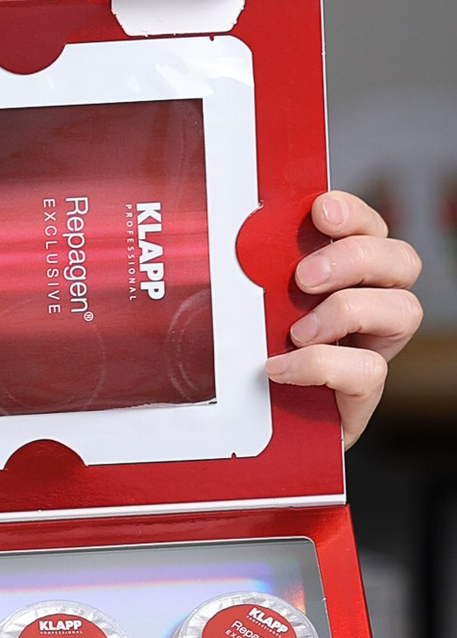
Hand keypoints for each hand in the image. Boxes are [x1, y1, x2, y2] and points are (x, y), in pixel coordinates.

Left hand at [266, 189, 422, 445]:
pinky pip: (370, 371)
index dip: (354, 213)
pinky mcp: (364, 394)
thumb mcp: (249, 304)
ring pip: (405, 310)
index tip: (320, 210)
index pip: (370, 228)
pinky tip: (281, 368)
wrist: (247, 427)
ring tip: (298, 331)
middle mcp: (372, 305)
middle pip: (402, 260)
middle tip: (305, 276)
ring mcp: (374, 349)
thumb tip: (232, 237)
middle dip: (356, 257)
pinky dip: (321, 365)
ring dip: (347, 311)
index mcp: (347, 273)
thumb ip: (257, 273)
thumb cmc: (246, 354)